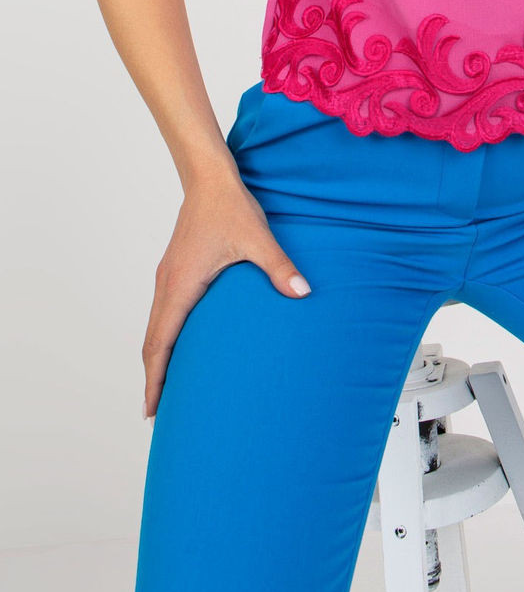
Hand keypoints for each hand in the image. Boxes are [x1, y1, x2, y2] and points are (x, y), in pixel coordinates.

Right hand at [141, 168, 312, 419]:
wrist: (210, 177)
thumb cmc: (230, 207)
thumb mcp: (257, 238)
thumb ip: (279, 267)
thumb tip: (303, 293)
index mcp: (181, 286)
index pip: (161, 344)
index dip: (155, 379)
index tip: (151, 410)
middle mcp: (167, 285)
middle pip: (152, 342)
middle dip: (153, 378)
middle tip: (156, 413)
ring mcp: (168, 276)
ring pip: (155, 327)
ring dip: (157, 357)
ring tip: (165, 386)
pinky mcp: (175, 268)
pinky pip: (163, 311)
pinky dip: (163, 335)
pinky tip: (178, 343)